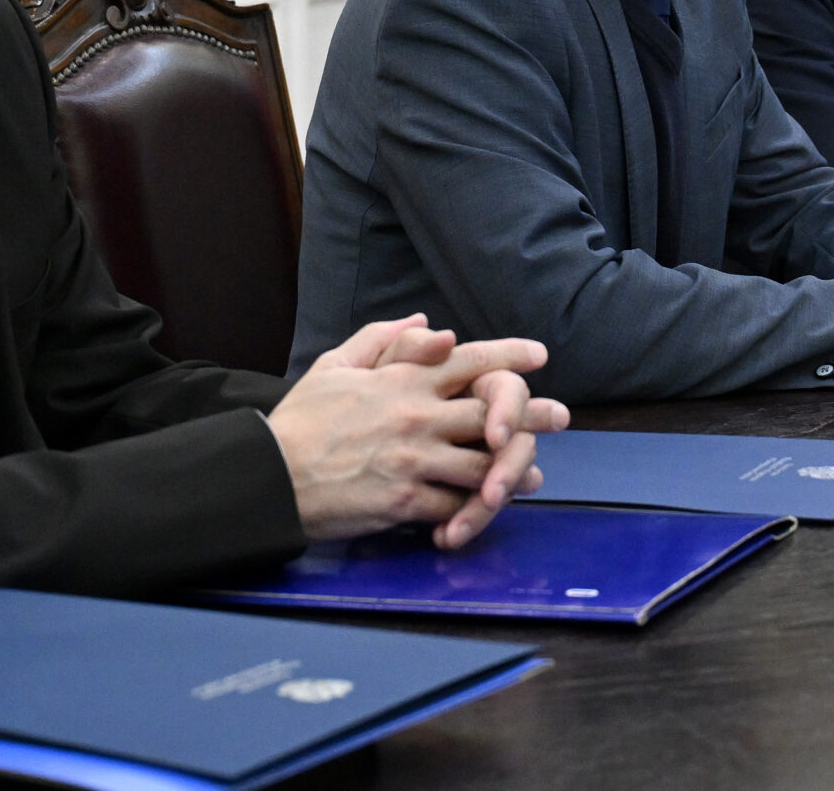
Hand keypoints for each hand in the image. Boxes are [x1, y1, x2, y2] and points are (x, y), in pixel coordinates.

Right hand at [267, 316, 570, 548]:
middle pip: (494, 413)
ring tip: (533, 474)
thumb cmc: (302, 420)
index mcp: (403, 379)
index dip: (510, 354)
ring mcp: (416, 460)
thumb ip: (383, 339)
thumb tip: (429, 324)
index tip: (539, 355)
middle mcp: (418, 416)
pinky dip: (474, 510)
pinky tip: (488, 508)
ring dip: (514, 470)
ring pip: (485, 463)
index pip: (470, 359)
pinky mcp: (407, 502)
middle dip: (534, 414)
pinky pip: (456, 506)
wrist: (271, 477)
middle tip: (562, 416)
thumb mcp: (336, 366)